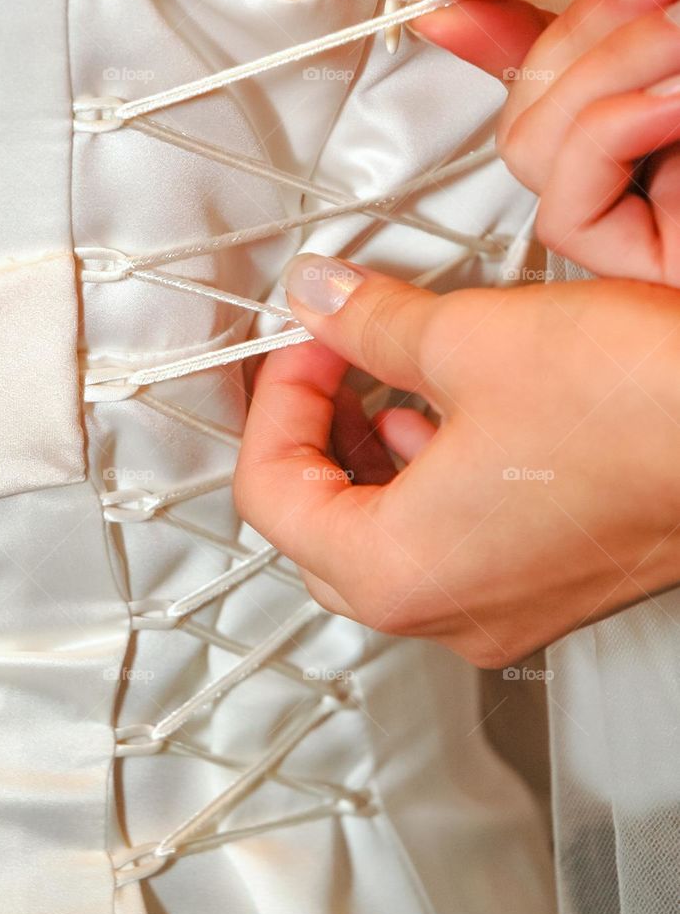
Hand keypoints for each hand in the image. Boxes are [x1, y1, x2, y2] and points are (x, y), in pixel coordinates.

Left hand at [234, 254, 679, 666]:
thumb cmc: (646, 411)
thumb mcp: (472, 338)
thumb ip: (370, 323)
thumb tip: (322, 300)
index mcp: (398, 570)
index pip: (271, 492)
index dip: (276, 399)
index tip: (305, 343)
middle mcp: (446, 612)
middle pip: (319, 528)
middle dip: (314, 433)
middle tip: (329, 362)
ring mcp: (502, 610)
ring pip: (383, 542)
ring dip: (369, 457)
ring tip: (387, 383)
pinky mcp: (550, 587)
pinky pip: (450, 546)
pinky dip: (428, 483)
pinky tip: (453, 422)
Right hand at [410, 0, 679, 284]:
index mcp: (652, 61)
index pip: (538, 55)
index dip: (487, 18)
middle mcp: (647, 135)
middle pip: (521, 97)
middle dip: (585, 30)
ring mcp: (645, 199)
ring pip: (526, 150)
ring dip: (601, 76)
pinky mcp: (644, 263)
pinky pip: (560, 205)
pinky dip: (604, 137)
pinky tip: (673, 106)